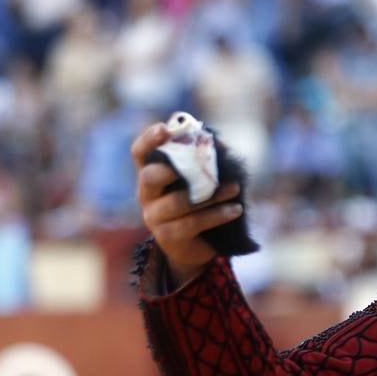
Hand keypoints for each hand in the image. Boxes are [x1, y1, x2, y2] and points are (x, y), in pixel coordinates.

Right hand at [132, 122, 242, 285]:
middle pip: (151, 177)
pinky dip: (218, 214)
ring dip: (211, 194)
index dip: (148, 139)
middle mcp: (146, 195)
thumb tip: (215, 140)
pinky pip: (194, 223)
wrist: (197, 246)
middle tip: (200, 164)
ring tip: (236, 188)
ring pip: (179, 201)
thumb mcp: (198, 181)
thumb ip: (201, 162)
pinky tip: (236, 209)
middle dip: (174, 168)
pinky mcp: (168, 237)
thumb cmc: (198, 204)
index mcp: (150, 174)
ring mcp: (154, 217)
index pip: (140, 153)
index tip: (164, 128)